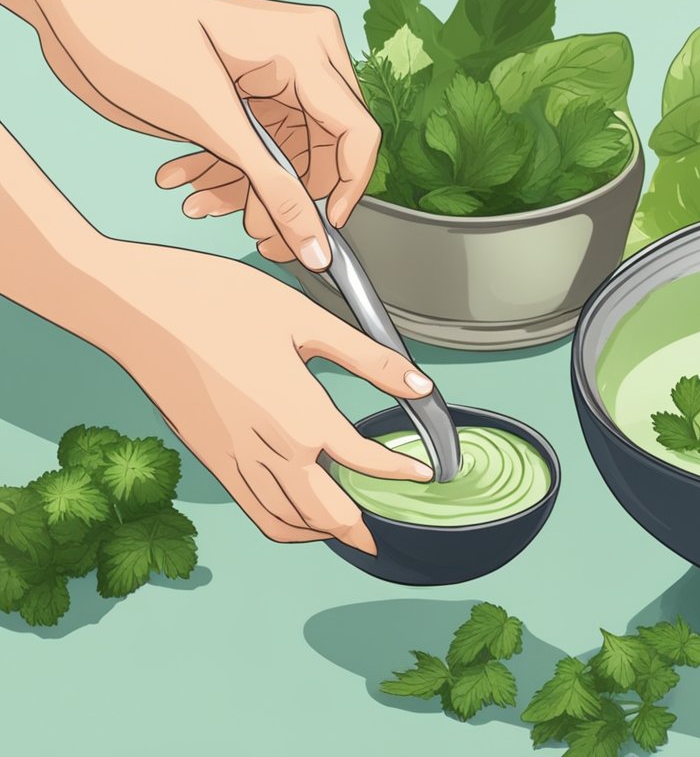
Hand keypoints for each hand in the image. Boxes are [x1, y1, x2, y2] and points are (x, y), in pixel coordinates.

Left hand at [12, 0, 376, 268]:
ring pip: (285, 158)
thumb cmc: (133, 33)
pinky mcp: (243, 97)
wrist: (70, 9)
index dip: (344, 191)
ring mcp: (271, 79)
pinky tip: (185, 184)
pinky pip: (255, 149)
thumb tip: (317, 246)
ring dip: (244, 190)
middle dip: (286, 198)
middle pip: (322, 153)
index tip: (320, 234)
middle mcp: (300, 62)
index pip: (357, 135)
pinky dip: (223, 173)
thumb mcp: (211, 121)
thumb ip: (273, 189)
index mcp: (307, 51)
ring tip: (200, 205)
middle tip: (258, 236)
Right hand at [93, 240, 435, 553]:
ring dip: (322, 531)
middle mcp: (270, 450)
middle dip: (359, 528)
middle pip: (327, 513)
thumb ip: (369, 358)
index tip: (423, 475)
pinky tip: (295, 515)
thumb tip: (422, 385)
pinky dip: (282, 525)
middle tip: (382, 533)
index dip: (399, 472)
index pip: (364, 461)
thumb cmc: (219, 302)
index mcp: (302, 415)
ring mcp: (235, 460)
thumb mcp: (306, 319)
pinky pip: (253, 509)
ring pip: (288, 521)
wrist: (139, 307)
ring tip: (346, 528)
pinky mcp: (210, 458)